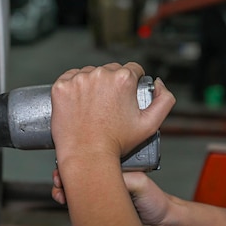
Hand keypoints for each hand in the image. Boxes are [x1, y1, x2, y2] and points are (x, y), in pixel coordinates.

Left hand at [50, 63, 175, 166]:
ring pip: (90, 74)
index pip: (132, 69)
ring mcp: (78, 80)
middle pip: (110, 70)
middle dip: (112, 84)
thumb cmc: (116, 143)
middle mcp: (100, 74)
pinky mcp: (61, 87)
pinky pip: (69, 79)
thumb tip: (158, 83)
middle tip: (108, 106)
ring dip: (92, 85)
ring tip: (92, 107)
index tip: (124, 96)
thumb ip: (165, 100)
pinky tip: (78, 103)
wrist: (87, 156)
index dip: (132, 83)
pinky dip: (73, 88)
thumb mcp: (151, 124)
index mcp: (123, 79)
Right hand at [52, 169, 172, 225]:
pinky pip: (80, 208)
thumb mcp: (140, 182)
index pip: (90, 163)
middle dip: (64, 177)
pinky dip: (70, 205)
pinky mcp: (98, 215)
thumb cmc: (155, 202)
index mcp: (114, 170)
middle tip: (59, 181)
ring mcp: (100, 199)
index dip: (76, 164)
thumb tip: (99, 176)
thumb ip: (121, 177)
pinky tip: (64, 202)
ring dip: (63, 191)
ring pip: (76, 192)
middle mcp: (105, 183)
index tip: (66, 167)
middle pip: (79, 176)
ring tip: (60, 193)